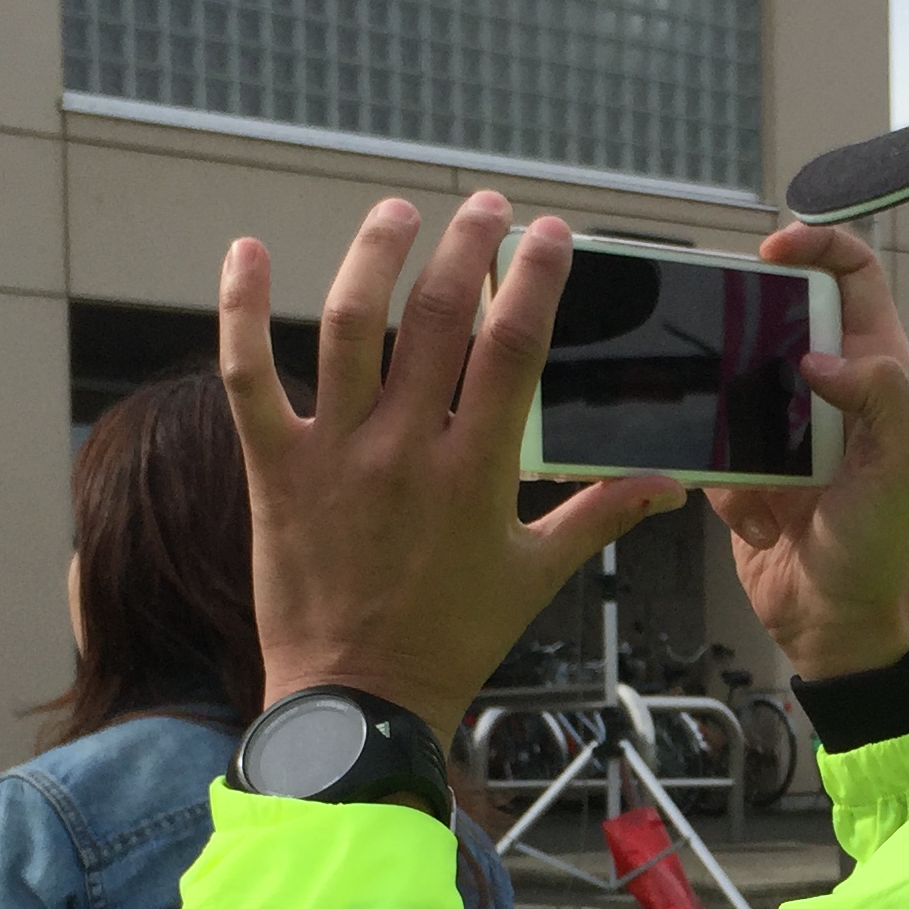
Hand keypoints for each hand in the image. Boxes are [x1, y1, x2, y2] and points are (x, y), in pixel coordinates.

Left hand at [221, 196, 685, 740]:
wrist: (357, 701)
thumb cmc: (450, 642)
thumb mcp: (535, 577)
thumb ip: (598, 517)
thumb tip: (668, 486)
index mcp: (477, 471)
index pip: (513, 346)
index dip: (535, 278)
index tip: (550, 233)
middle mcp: (405, 449)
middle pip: (435, 316)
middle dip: (465, 245)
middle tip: (483, 207)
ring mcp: (335, 453)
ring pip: (347, 325)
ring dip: (373, 255)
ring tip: (397, 212)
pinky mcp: (274, 469)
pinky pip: (248, 376)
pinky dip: (240, 309)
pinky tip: (248, 250)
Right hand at [710, 223, 908, 681]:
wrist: (836, 624)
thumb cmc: (884, 548)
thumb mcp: (905, 465)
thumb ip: (880, 395)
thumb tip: (817, 356)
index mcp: (878, 372)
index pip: (854, 276)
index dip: (818, 246)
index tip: (774, 251)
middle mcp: (830, 389)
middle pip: (778, 314)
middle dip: (746, 326)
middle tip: (725, 343)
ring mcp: (782, 427)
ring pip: (732, 376)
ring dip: (727, 412)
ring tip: (751, 463)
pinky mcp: (743, 467)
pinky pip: (711, 445)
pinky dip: (724, 481)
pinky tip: (761, 521)